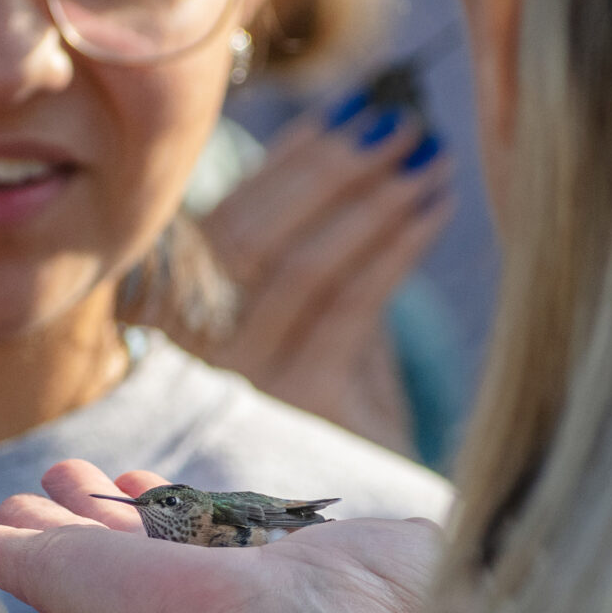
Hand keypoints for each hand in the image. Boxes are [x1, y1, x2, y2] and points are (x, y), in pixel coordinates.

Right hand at [0, 459, 449, 612]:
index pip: (197, 541)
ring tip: (18, 495)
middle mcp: (185, 584)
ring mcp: (125, 587)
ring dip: (43, 520)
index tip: (144, 478)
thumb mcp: (425, 557)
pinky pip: (14, 562)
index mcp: (252, 579)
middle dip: (96, 507)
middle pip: (126, 540)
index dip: (168, 508)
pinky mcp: (74, 584)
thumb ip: (455, 542)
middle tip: (69, 477)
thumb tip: (521, 536)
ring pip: (71, 549)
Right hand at [176, 107, 453, 454]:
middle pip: (255, 239)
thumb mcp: (320, 313)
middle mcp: (193, 354)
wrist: (369, 503)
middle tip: (399, 117)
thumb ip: (325, 241)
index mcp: (175, 322)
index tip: (344, 109)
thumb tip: (366, 130)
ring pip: (304, 267)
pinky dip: (396, 246)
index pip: (225, 221)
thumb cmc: (343, 401)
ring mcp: (244, 384)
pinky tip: (436, 206)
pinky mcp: (303, 407)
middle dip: (332, 168)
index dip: (286, 162)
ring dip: (372, 199)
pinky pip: (349, 305)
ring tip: (428, 152)